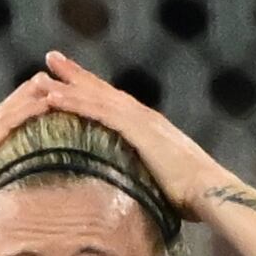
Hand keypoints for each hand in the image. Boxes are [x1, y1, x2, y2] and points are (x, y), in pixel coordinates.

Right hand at [0, 71, 58, 245]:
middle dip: (23, 95)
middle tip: (45, 78)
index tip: (32, 99)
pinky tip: (44, 102)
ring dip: (28, 95)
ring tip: (49, 80)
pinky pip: (6, 125)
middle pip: (2, 113)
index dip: (13, 112)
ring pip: (6, 112)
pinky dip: (25, 111)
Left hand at [41, 50, 225, 216]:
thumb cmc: (194, 197)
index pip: (117, 104)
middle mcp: (146, 118)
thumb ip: (148, 178)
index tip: (74, 81)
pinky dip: (75, 102)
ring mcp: (142, 122)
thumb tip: (136, 194)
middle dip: (78, 75)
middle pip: (104, 91)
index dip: (95, 91)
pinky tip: (53, 97)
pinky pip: (99, 112)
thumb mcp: (165, 182)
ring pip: (98, 96)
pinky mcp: (137, 130)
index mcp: (152, 129)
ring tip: (44, 70)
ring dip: (69, 82)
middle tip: (52, 58)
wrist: (211, 193)